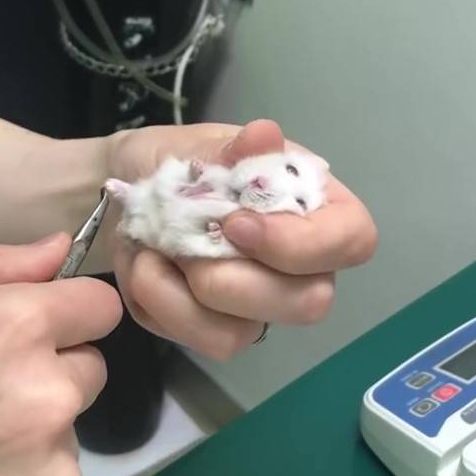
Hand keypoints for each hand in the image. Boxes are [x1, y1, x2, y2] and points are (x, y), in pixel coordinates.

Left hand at [108, 120, 376, 359]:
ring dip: (186, 291)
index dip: (302, 244)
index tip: (236, 223)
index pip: (352, 240)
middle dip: (234, 279)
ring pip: (247, 332)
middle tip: (184, 240)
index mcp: (313, 205)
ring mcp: (261, 304)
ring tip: (154, 248)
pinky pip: (204, 341)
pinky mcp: (219, 330)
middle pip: (310, 303)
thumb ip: (233, 150)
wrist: (122, 189)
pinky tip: (146, 268)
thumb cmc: (172, 163)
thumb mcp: (196, 146)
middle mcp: (300, 264)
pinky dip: (163, 304)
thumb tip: (266, 134)